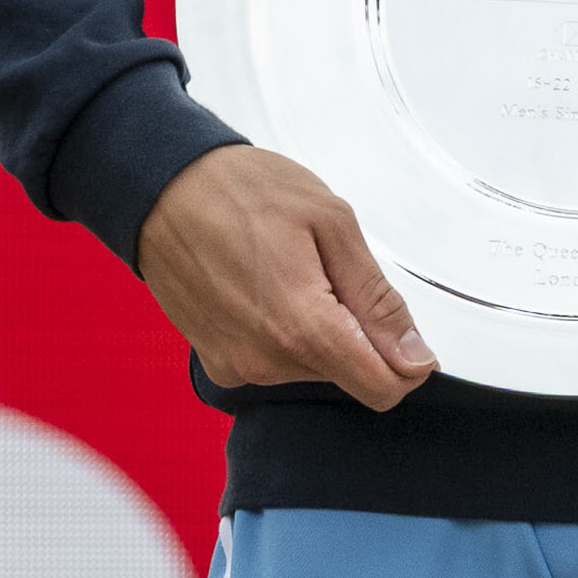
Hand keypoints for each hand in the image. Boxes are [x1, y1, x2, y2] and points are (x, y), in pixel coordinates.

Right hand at [138, 144, 436, 409]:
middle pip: (350, 373)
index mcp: (302, 329)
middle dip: (357, 329)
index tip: (406, 329)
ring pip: (314, 366)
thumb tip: (414, 354)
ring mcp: (236, 367)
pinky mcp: (217, 363)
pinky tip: (266, 285)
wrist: (163, 189)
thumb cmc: (243, 193)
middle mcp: (266, 363)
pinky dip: (286, 330)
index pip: (382, 388)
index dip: (408, 362)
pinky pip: (276, 360)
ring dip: (320, 326)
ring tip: (291, 269)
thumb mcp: (332, 224)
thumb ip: (376, 298)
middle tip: (329, 269)